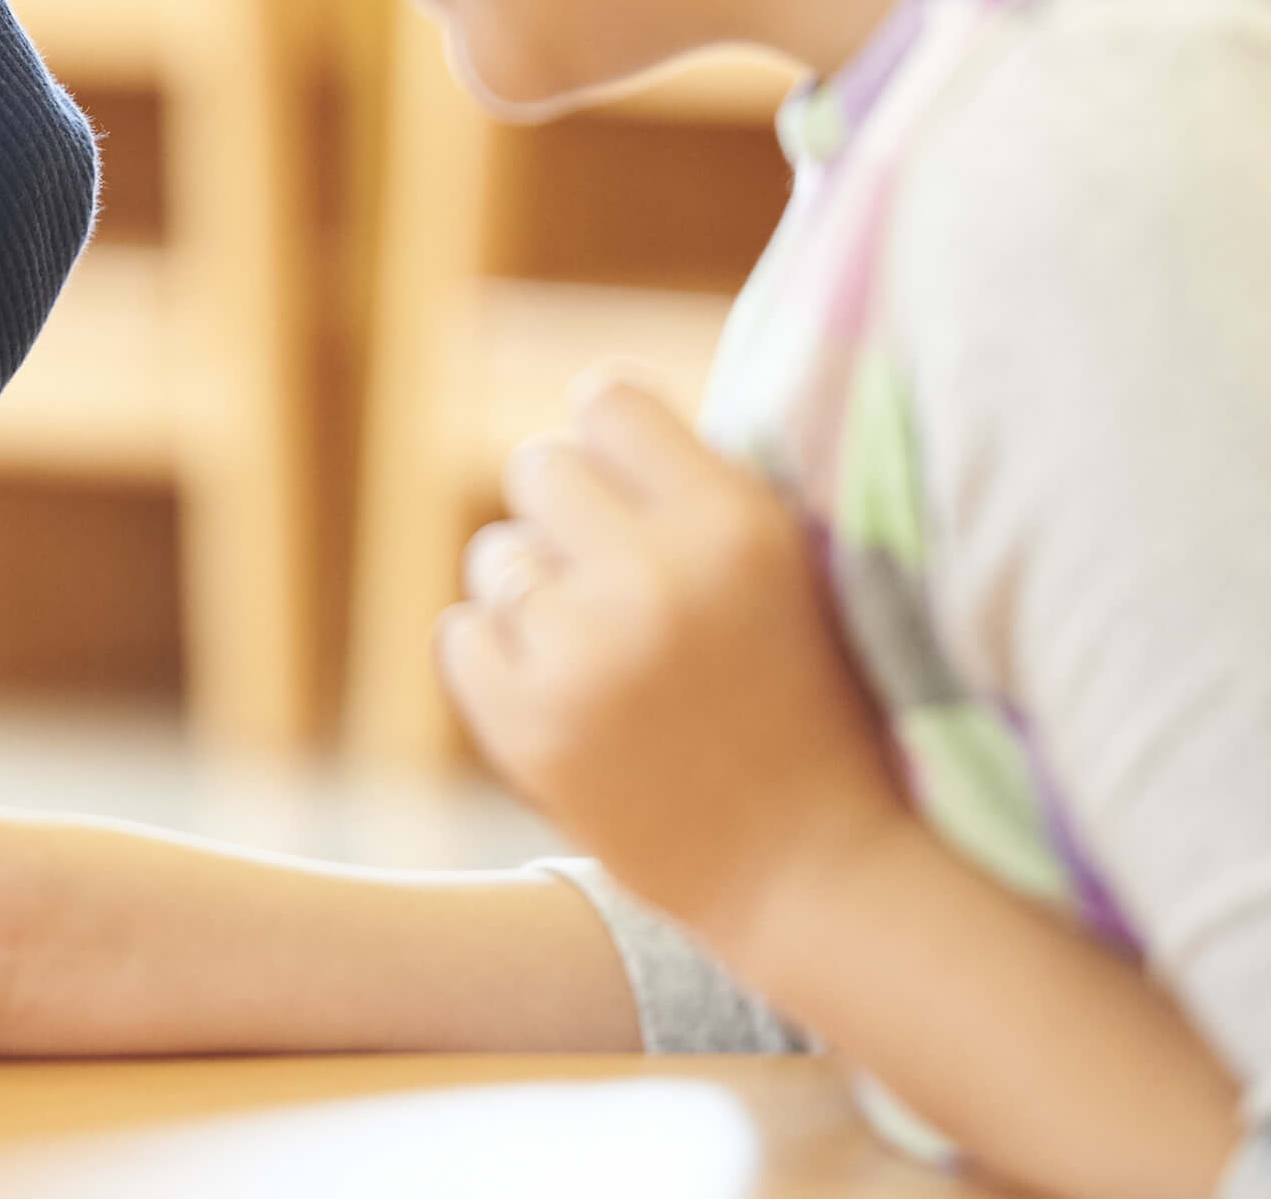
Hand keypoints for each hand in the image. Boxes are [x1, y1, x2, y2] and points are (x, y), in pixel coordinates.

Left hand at [436, 365, 910, 950]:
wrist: (807, 870)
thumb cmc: (803, 706)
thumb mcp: (787, 570)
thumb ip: (696, 491)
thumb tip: (592, 407)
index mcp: (734, 524)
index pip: (607, 401)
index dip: (610, 442)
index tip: (627, 487)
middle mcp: (655, 577)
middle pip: (538, 466)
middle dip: (565, 514)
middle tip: (608, 575)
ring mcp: (584, 656)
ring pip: (496, 557)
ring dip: (533, 593)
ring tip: (603, 652)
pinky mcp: (529, 729)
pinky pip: (463, 635)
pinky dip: (499, 661)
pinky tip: (566, 696)